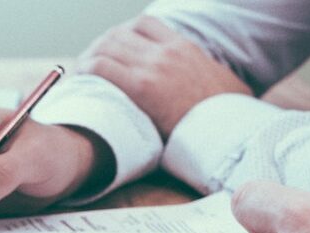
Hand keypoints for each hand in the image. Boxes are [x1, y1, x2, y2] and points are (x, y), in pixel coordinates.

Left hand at [77, 16, 249, 138]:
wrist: (229, 130)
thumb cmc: (227, 117)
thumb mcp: (222, 82)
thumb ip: (203, 75)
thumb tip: (206, 84)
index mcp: (184, 47)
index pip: (144, 24)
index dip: (122, 33)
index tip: (114, 48)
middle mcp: (166, 51)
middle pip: (119, 34)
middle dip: (100, 46)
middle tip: (89, 63)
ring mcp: (153, 66)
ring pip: (106, 46)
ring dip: (89, 57)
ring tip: (81, 73)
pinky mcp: (141, 87)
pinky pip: (101, 67)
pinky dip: (86, 71)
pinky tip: (80, 81)